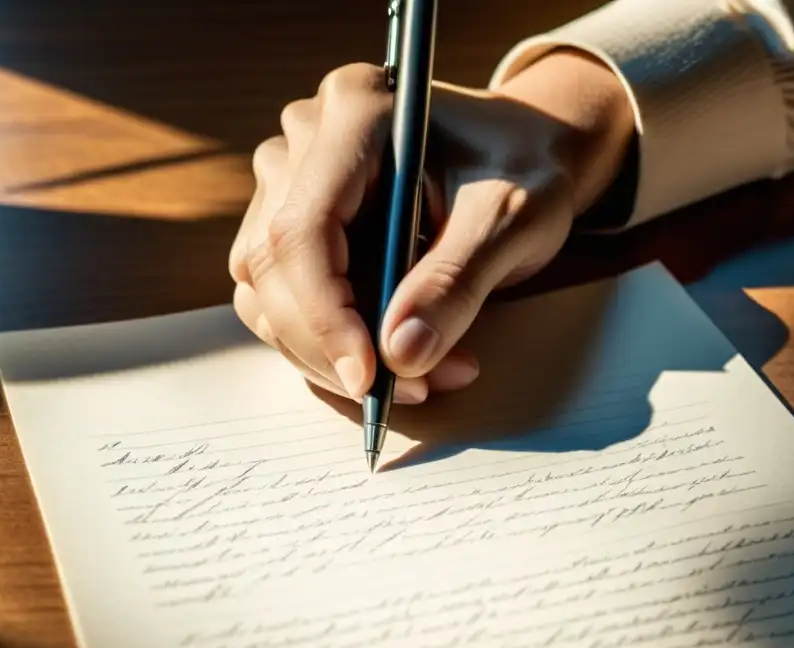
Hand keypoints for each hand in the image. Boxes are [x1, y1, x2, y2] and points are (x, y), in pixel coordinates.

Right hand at [229, 50, 631, 403]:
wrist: (526, 154)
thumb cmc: (525, 170)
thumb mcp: (512, 221)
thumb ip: (456, 283)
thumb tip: (400, 356)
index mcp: (354, 113)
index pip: (303, 229)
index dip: (325, 316)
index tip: (368, 377)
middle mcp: (305, 139)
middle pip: (273, 267)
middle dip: (334, 347)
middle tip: (414, 389)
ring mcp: (290, 180)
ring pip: (267, 293)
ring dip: (330, 354)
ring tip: (424, 375)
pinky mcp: (294, 222)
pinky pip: (283, 299)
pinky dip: (330, 343)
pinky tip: (397, 356)